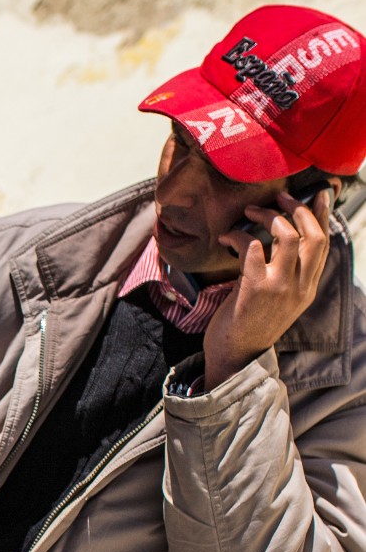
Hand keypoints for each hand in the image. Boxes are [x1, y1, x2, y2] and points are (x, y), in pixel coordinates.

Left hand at [202, 188, 333, 388]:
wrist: (234, 357)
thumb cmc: (250, 324)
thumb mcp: (279, 299)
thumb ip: (287, 273)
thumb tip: (284, 238)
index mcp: (308, 288)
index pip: (324, 243)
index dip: (323, 214)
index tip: (318, 193)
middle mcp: (300, 287)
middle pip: (313, 235)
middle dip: (297, 208)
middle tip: (279, 196)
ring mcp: (280, 287)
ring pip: (286, 235)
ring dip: (267, 215)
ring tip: (249, 211)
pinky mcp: (255, 288)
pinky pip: (251, 246)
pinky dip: (238, 235)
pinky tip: (226, 237)